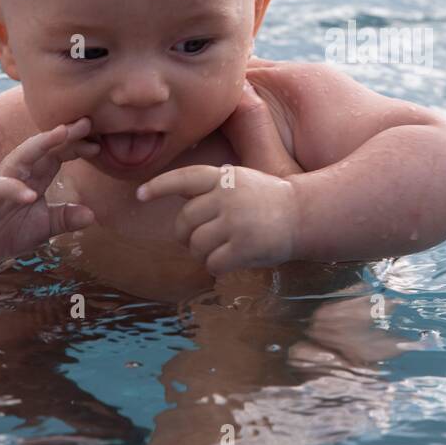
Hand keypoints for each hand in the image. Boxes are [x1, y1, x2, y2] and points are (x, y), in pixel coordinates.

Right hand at [0, 117, 99, 269]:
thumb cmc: (9, 232)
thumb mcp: (44, 227)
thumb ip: (65, 218)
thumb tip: (91, 215)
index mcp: (34, 178)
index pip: (56, 155)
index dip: (75, 147)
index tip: (98, 144)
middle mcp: (17, 176)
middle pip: (41, 148)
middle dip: (62, 134)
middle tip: (85, 123)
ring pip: (18, 158)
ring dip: (39, 146)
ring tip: (61, 135)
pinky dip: (14, 190)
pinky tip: (30, 194)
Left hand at [135, 81, 303, 274]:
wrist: (305, 215)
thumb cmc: (269, 201)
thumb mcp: (241, 182)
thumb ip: (213, 189)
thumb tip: (180, 207)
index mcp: (225, 177)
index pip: (184, 179)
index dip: (159, 186)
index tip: (140, 195)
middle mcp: (227, 196)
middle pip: (184, 222)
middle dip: (187, 236)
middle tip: (200, 241)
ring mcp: (235, 221)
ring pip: (196, 245)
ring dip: (202, 254)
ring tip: (218, 252)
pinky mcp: (243, 246)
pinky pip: (212, 263)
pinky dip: (216, 267)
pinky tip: (229, 263)